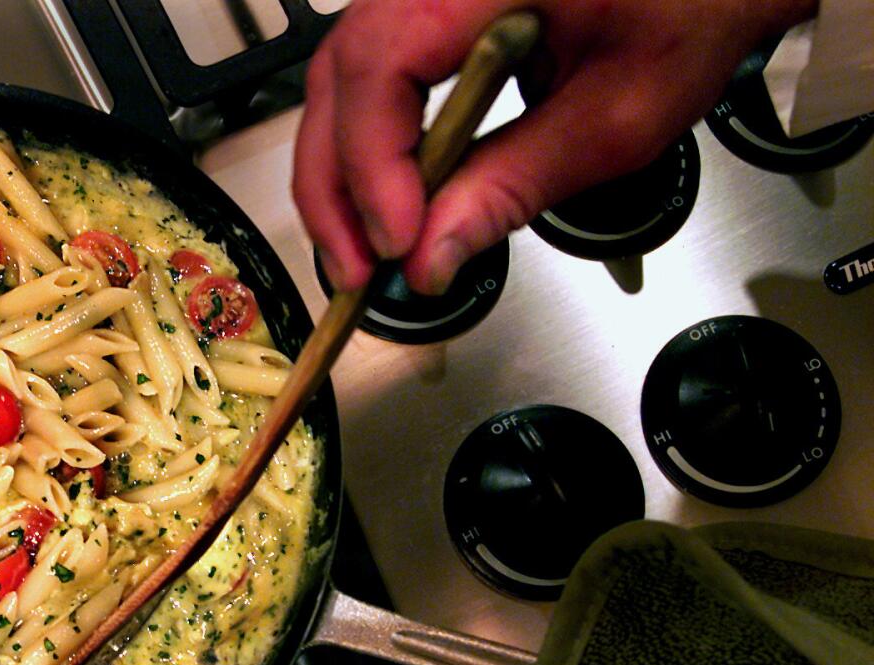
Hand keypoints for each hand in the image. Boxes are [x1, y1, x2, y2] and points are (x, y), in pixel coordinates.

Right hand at [293, 0, 815, 293]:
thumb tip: (432, 255)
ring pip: (343, 76)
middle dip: (336, 186)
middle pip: (340, 73)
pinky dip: (370, 145)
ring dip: (342, 172)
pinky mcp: (434, 9)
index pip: (382, 63)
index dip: (374, 162)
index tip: (398, 241)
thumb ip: (514, 184)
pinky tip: (386, 200)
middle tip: (356, 270)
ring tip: (364, 250)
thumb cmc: (697, 6)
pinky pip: (375, 72)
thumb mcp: (619, 114)